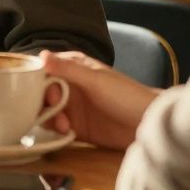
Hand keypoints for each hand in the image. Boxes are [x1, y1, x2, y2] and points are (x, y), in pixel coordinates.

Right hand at [40, 50, 161, 149]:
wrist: (150, 125)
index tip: (46, 94)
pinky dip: (55, 131)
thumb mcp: (96, 80)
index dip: (39, 82)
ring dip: (49, 119)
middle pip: (41, 93)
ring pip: (46, 111)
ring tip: (65, 127)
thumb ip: (69, 69)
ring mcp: (72, 108)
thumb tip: (42, 56)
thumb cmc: (128, 96)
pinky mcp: (76, 127)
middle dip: (44, 104)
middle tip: (57, 113)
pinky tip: (65, 133)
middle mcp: (69, 86)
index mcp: (73, 68)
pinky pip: (55, 128)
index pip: (44, 71)